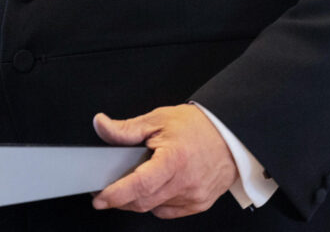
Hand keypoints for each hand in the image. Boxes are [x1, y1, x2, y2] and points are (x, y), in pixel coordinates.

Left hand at [90, 104, 236, 218]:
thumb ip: (126, 129)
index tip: (99, 199)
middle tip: (108, 190)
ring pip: (154, 207)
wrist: (230, 135)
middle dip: (121, 200)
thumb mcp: (158, 119)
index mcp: (174, 159)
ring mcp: (194, 196)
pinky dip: (157, 202)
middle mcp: (185, 182)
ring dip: (139, 199)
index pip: (139, 185)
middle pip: (143, 201)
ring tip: (139, 179)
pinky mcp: (199, 204)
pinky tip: (159, 186)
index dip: (116, 194)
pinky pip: (168, 210)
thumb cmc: (198, 126)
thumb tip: (101, 125)